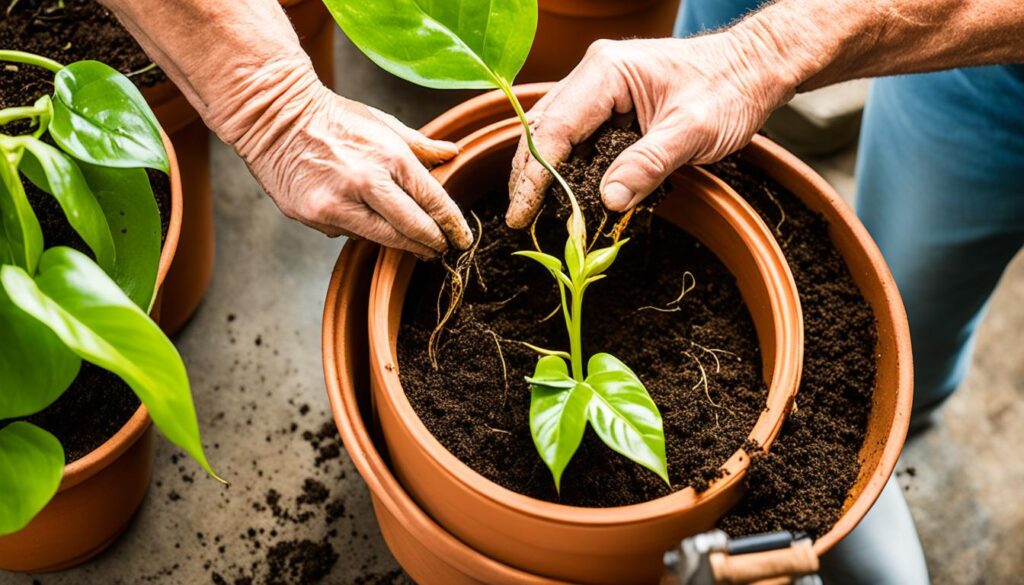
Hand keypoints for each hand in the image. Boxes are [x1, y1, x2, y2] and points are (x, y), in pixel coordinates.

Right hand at [206, 65, 471, 255]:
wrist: (273, 116)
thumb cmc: (332, 117)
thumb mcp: (382, 123)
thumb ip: (420, 145)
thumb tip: (453, 153)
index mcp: (389, 157)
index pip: (433, 201)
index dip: (452, 225)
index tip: (462, 238)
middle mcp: (366, 183)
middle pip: (412, 229)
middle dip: (432, 243)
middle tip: (443, 250)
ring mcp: (336, 203)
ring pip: (381, 239)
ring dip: (403, 245)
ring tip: (417, 248)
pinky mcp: (313, 215)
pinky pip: (347, 233)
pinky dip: (360, 230)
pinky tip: (365, 222)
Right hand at [506, 34, 799, 227]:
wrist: (755, 68)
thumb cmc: (730, 87)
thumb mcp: (692, 131)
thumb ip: (649, 164)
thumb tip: (608, 201)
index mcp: (606, 73)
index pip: (554, 128)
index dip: (535, 175)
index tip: (523, 212)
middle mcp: (595, 77)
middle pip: (543, 130)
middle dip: (530, 176)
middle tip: (522, 219)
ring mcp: (601, 91)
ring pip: (556, 136)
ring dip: (546, 176)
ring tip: (539, 214)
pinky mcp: (611, 107)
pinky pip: (580, 141)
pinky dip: (571, 170)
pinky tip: (569, 197)